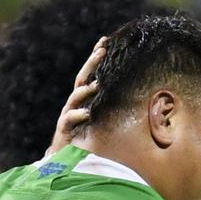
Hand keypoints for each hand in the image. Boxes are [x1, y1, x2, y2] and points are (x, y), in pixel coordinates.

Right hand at [47, 36, 106, 154]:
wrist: (65, 157)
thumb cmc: (86, 139)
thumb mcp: (101, 121)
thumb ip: (110, 109)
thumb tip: (136, 99)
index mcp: (83, 100)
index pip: (89, 75)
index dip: (95, 58)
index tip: (105, 41)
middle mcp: (75, 104)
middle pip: (82, 79)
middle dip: (91, 64)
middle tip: (101, 51)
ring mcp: (68, 115)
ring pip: (75, 97)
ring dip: (86, 90)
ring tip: (97, 84)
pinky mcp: (64, 129)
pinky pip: (70, 119)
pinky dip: (78, 115)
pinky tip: (86, 113)